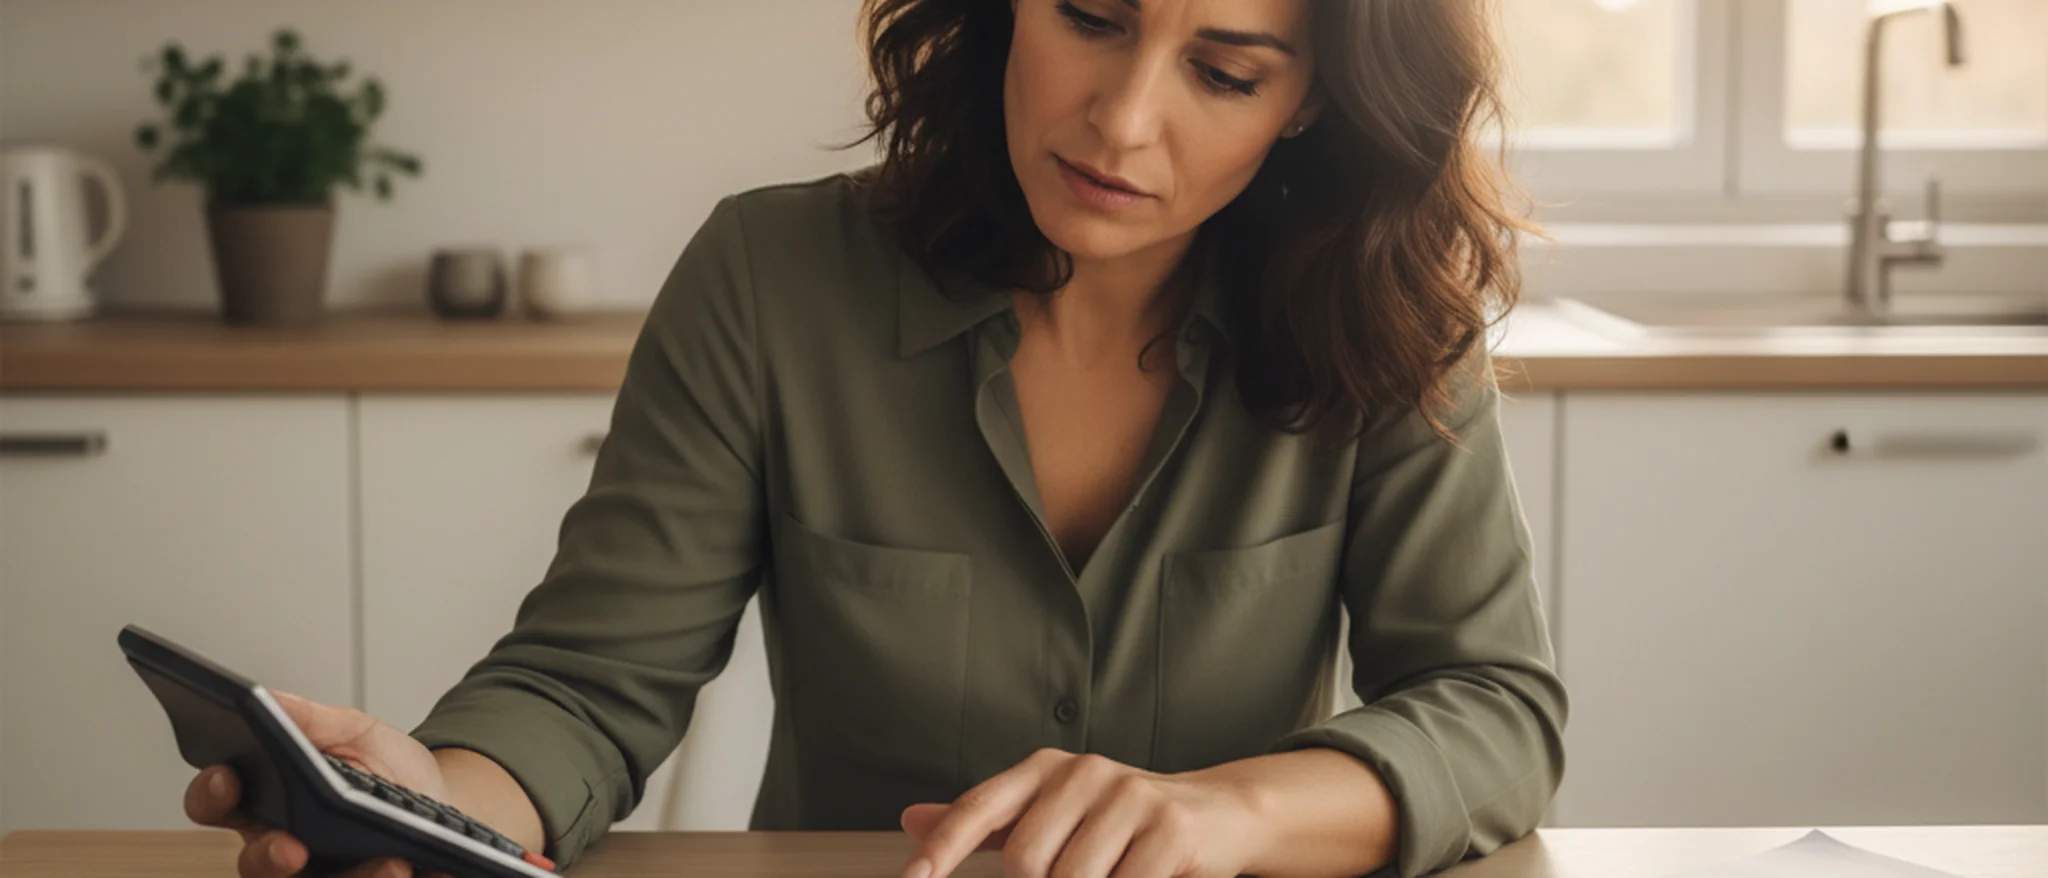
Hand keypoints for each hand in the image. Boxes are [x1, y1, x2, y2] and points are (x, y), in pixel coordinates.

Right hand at [182, 690, 452, 877]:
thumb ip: (311, 720)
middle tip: (293, 849)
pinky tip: (419, 869)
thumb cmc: (386, 767)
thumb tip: (266, 699)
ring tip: (391, 864)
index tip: (226, 777)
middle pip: (254, 864)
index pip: (218, 801)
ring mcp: (320, 875)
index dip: (211, 792)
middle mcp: (283, 845)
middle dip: (267, 858)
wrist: (442, 797)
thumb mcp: (356, 733)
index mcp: (267, 798)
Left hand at [899, 749, 1267, 877]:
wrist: (1218, 813)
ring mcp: (1129, 796)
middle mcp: (1084, 772)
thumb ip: (991, 823)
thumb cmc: (1124, 822)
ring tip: (1112, 874)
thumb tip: (912, 820)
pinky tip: (1139, 877)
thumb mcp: (1054, 813)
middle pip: (1026, 861)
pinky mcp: (1169, 828)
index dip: (943, 848)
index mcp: (1047, 769)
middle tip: (1079, 876)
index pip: (981, 808)